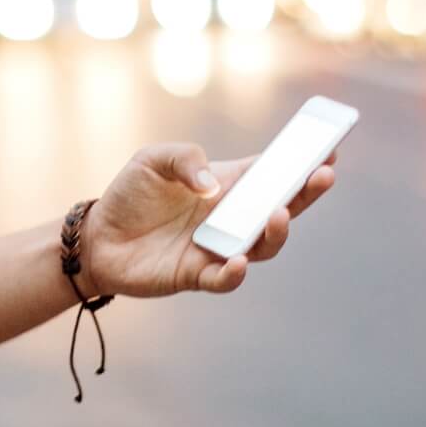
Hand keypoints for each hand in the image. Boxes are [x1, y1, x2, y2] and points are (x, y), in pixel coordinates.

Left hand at [83, 143, 337, 297]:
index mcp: (227, 185)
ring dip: (275, 232)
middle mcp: (231, 218)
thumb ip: (185, 159)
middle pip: (281, 208)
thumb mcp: (152, 160)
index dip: (302, 163)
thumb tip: (214, 187)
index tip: (328, 148)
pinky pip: (225, 278)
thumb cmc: (130, 195)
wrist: (97, 237)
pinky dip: (234, 272)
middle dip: (306, 193)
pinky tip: (236, 260)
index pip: (273, 173)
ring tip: (277, 214)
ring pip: (262, 245)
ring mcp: (219, 247)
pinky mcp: (197, 274)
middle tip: (323, 175)